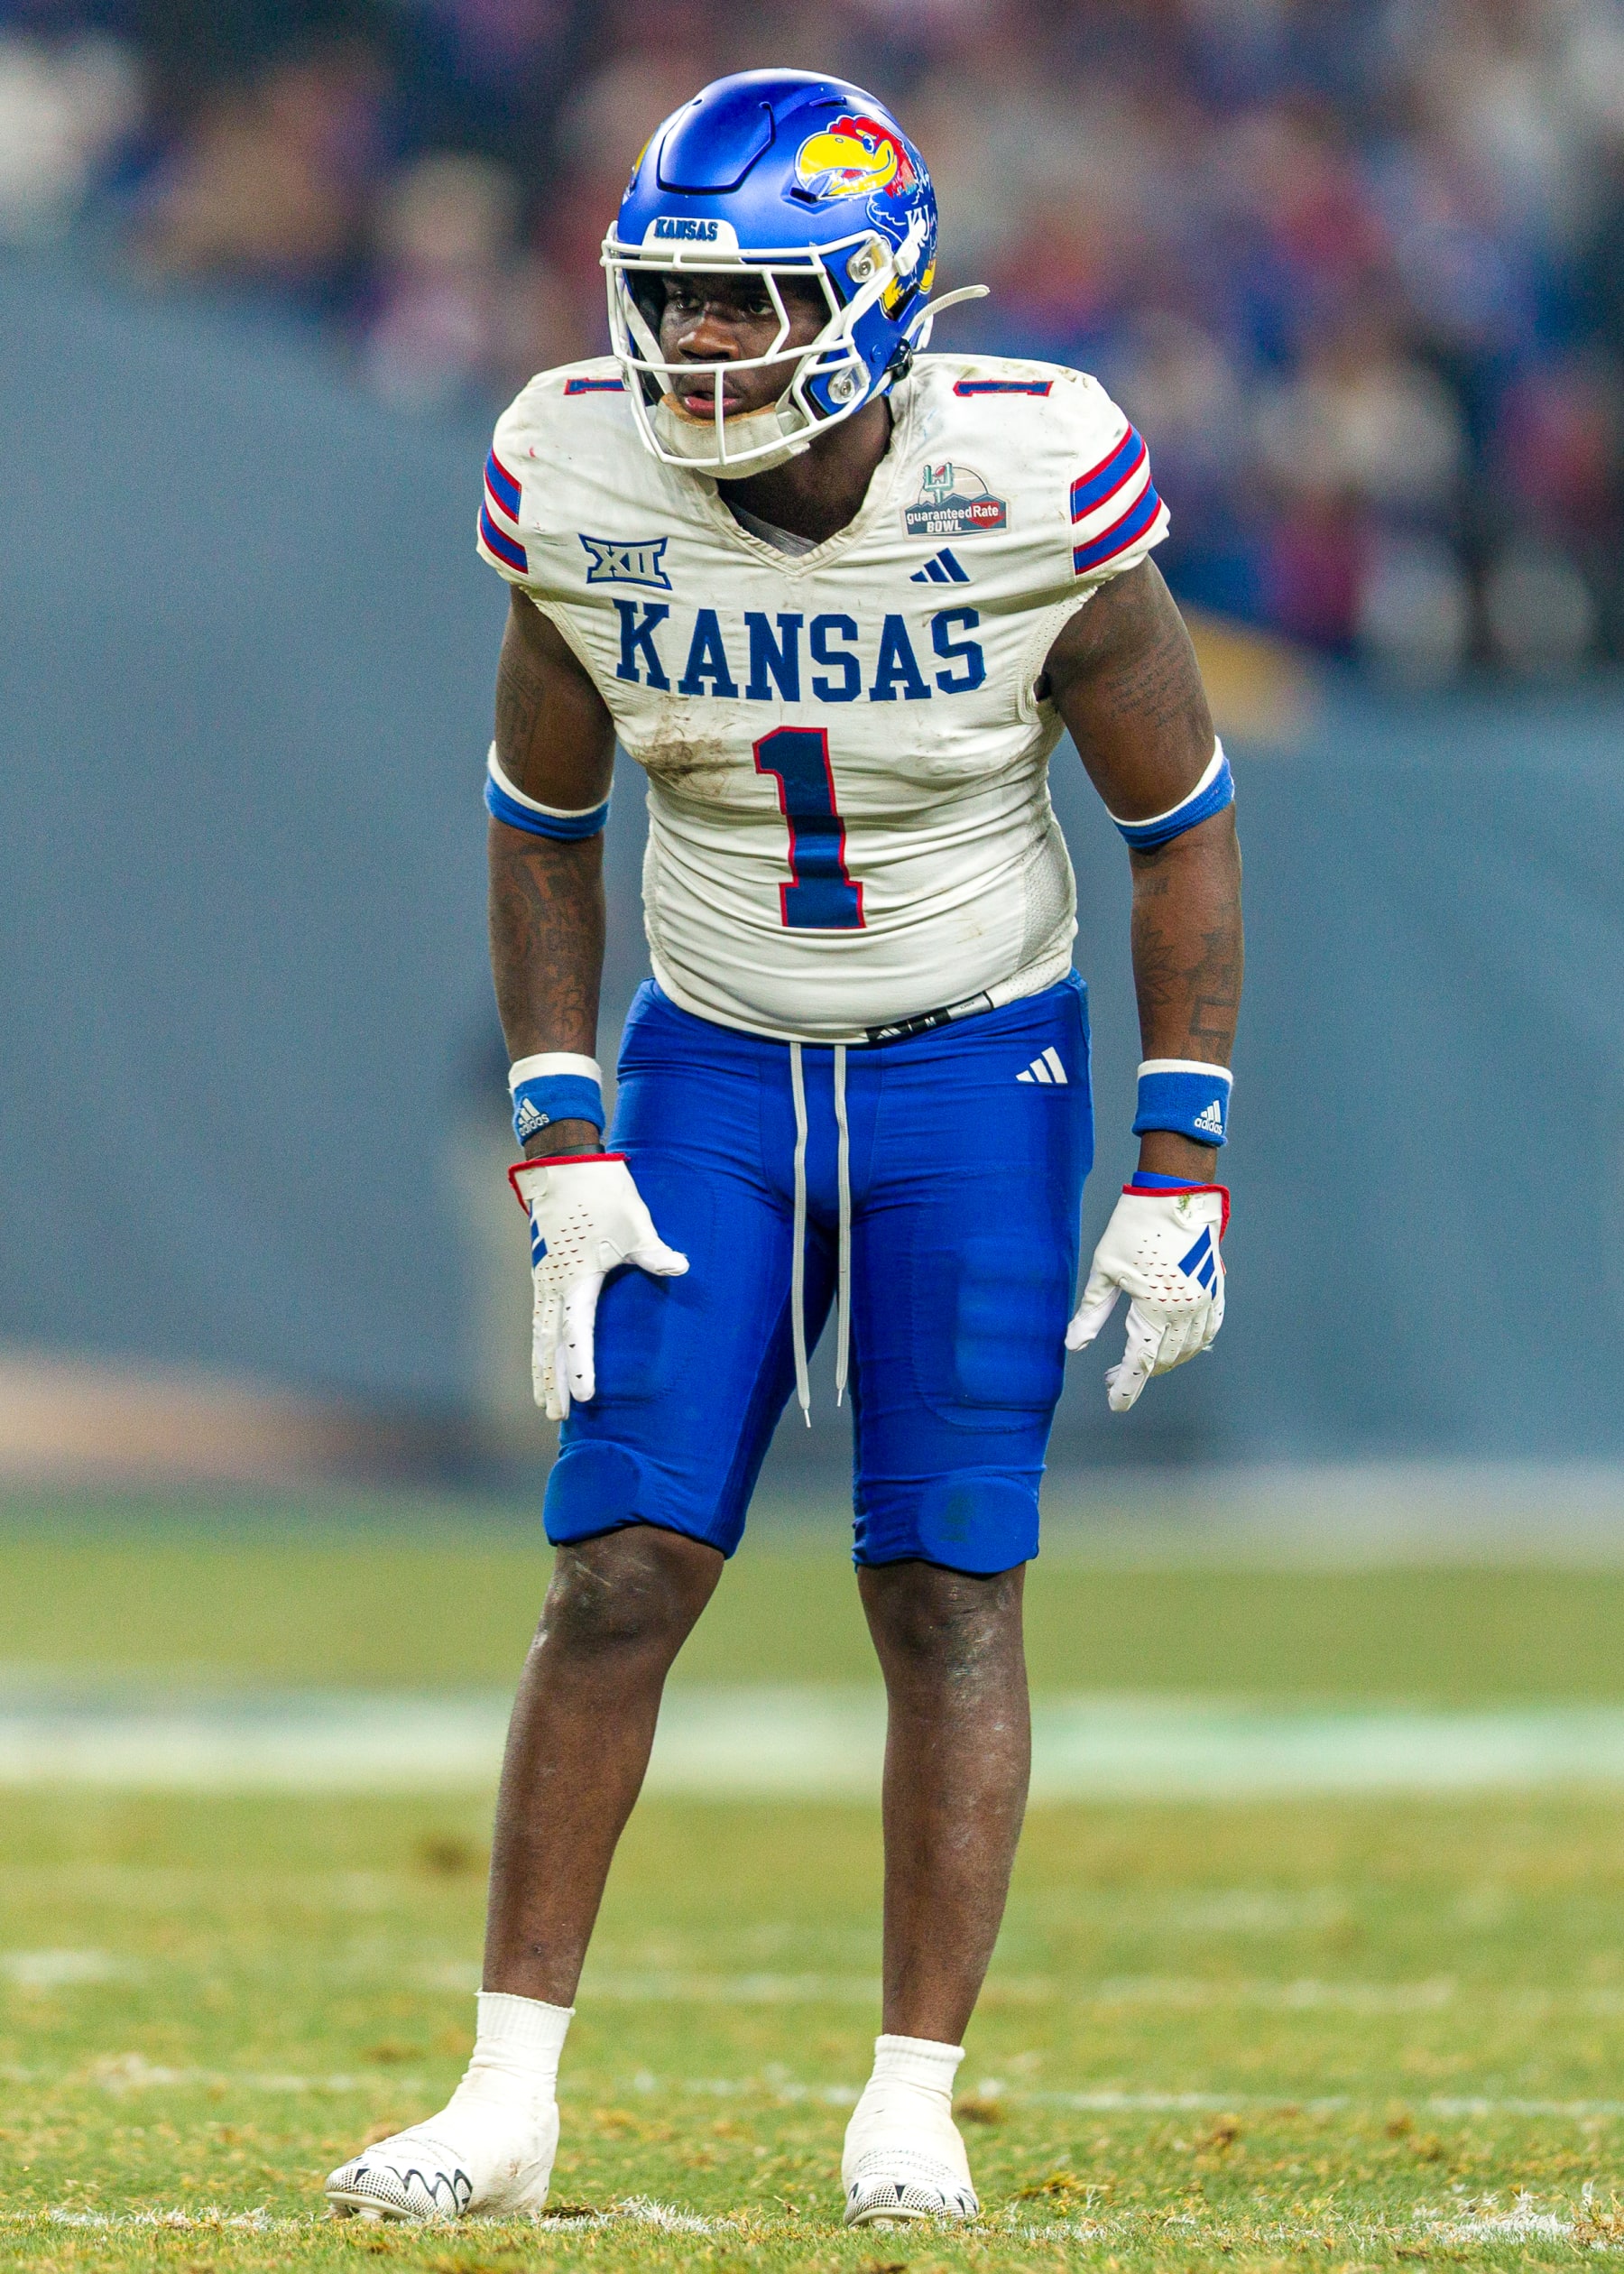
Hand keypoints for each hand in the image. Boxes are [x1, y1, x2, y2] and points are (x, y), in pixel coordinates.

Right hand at [509, 1153, 687, 1419]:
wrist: (565, 1164)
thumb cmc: (603, 1193)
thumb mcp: (634, 1222)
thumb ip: (653, 1251)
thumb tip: (679, 1268)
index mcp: (575, 1277)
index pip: (577, 1333)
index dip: (581, 1366)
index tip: (584, 1397)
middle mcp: (553, 1284)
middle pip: (550, 1343)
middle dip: (553, 1381)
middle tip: (556, 1417)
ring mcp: (544, 1279)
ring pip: (541, 1334)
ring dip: (542, 1368)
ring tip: (542, 1402)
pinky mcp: (545, 1273)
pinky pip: (542, 1319)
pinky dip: (542, 1346)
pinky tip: (545, 1360)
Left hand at [1065, 1184, 1227, 1412]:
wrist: (1178, 1194)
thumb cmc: (1136, 1227)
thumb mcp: (1105, 1269)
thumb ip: (1092, 1312)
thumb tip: (1074, 1345)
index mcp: (1155, 1309)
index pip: (1140, 1363)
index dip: (1126, 1387)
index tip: (1114, 1403)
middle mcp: (1185, 1312)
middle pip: (1163, 1360)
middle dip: (1138, 1373)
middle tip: (1113, 1375)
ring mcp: (1205, 1302)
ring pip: (1187, 1350)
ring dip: (1164, 1361)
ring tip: (1139, 1358)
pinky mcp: (1216, 1290)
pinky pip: (1209, 1330)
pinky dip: (1192, 1345)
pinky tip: (1177, 1345)